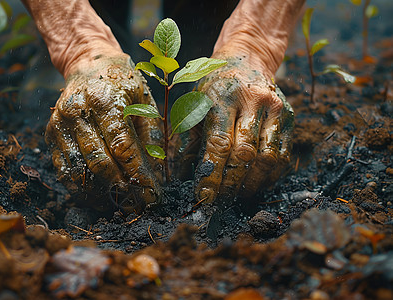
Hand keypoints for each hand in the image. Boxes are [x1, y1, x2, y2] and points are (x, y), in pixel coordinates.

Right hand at [45, 53, 162, 211]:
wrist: (88, 64)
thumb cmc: (122, 83)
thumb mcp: (143, 100)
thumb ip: (150, 134)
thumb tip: (158, 171)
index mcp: (105, 100)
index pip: (123, 146)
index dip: (138, 174)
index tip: (151, 193)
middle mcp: (78, 112)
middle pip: (98, 161)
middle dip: (120, 188)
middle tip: (136, 204)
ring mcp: (61, 123)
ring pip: (78, 170)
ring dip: (99, 192)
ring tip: (118, 203)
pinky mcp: (51, 133)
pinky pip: (64, 169)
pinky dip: (80, 187)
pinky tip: (98, 195)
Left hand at [193, 54, 293, 205]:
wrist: (247, 58)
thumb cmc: (215, 85)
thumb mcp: (196, 104)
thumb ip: (190, 140)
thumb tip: (183, 176)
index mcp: (224, 97)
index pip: (219, 144)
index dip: (212, 174)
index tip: (204, 196)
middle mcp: (253, 101)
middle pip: (245, 154)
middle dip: (231, 184)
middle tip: (220, 201)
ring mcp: (275, 109)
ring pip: (268, 158)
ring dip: (252, 184)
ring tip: (238, 195)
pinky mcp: (289, 117)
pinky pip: (283, 154)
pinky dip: (269, 175)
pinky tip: (256, 183)